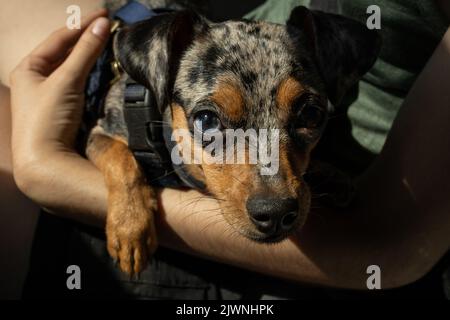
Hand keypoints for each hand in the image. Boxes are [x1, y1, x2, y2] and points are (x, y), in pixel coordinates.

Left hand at [10, 9, 109, 178]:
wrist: (45, 162)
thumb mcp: (66, 80)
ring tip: (107, 44)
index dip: (82, 26)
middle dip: (86, 39)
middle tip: (108, 28)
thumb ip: (85, 52)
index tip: (106, 16)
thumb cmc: (47, 119)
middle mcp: (35, 80)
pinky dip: (89, 75)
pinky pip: (77, 85)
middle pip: (64, 52)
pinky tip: (100, 71)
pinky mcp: (62, 112)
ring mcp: (49, 97)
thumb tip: (103, 24)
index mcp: (27, 68)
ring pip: (71, 69)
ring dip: (89, 57)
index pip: (58, 38)